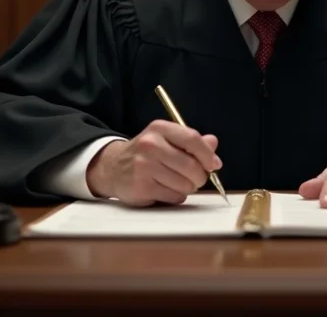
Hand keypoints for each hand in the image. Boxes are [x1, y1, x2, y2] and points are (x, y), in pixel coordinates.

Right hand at [85, 120, 221, 206]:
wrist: (112, 167)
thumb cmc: (146, 154)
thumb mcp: (166, 139)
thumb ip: (191, 141)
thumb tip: (213, 143)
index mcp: (159, 129)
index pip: (193, 139)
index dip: (208, 155)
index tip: (214, 164)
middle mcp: (150, 145)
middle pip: (191, 166)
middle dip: (200, 176)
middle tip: (196, 179)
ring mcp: (144, 167)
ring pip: (184, 184)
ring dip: (188, 188)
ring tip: (177, 183)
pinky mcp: (141, 187)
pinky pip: (174, 196)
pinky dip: (176, 196)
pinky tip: (165, 189)